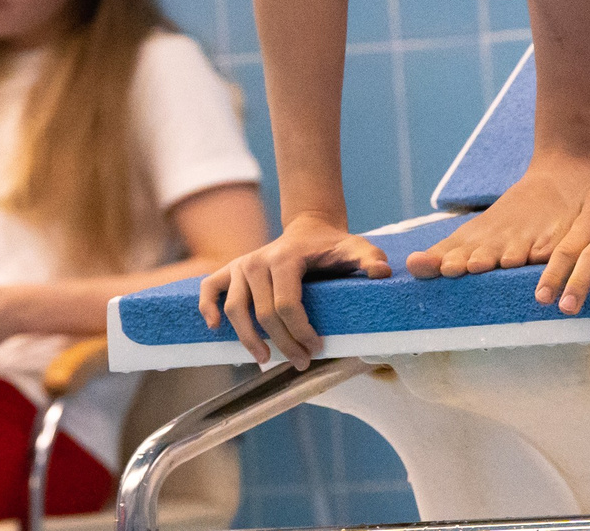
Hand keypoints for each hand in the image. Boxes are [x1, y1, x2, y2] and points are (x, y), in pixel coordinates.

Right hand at [196, 213, 388, 370]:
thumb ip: (370, 259)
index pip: (286, 304)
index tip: (317, 348)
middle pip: (263, 313)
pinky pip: (210, 289)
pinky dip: (208, 308)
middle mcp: (257, 261)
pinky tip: (215, 329)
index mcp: (285, 258)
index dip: (300, 331)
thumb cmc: (333, 245)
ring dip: (247, 338)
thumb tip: (381, 273)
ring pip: (234, 308)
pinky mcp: (230, 270)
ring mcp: (241, 265)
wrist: (309, 228)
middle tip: (301, 362)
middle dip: (282, 343)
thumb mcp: (355, 248)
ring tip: (265, 359)